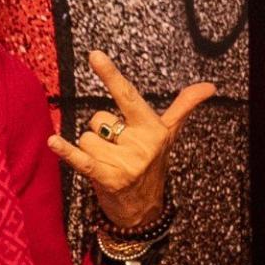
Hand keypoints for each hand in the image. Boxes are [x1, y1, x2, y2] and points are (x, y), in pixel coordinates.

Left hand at [47, 50, 213, 228]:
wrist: (145, 210)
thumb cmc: (152, 164)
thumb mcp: (168, 134)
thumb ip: (184, 106)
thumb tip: (211, 86)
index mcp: (152, 127)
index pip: (127, 95)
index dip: (110, 75)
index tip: (94, 55)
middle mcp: (141, 144)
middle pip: (98, 119)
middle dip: (100, 130)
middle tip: (116, 148)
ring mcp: (126, 163)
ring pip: (87, 138)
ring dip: (90, 149)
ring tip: (107, 162)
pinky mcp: (109, 179)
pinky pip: (81, 159)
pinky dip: (66, 152)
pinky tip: (53, 142)